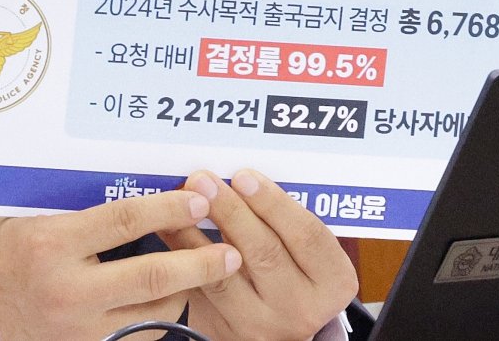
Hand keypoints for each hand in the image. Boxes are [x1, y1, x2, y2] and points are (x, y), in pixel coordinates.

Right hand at [0, 190, 242, 340]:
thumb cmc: (0, 253)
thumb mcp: (30, 220)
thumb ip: (76, 211)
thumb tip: (134, 191)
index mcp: (52, 244)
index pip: (123, 221)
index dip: (166, 209)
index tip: (198, 199)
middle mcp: (69, 289)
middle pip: (152, 276)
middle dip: (199, 263)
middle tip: (230, 252)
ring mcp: (80, 328)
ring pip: (153, 313)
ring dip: (184, 293)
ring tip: (203, 275)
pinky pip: (138, 335)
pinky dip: (158, 319)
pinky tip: (167, 302)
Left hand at [161, 169, 356, 340]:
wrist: (273, 324)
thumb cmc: (287, 268)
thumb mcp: (299, 249)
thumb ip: (279, 218)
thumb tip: (234, 173)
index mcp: (332, 280)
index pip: (308, 236)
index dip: (274, 203)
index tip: (244, 175)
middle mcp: (302, 307)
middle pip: (265, 252)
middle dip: (230, 211)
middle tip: (204, 179)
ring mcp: (263, 323)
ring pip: (225, 274)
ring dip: (196, 232)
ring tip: (180, 199)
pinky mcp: (226, 330)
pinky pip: (199, 288)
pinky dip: (180, 253)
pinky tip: (167, 226)